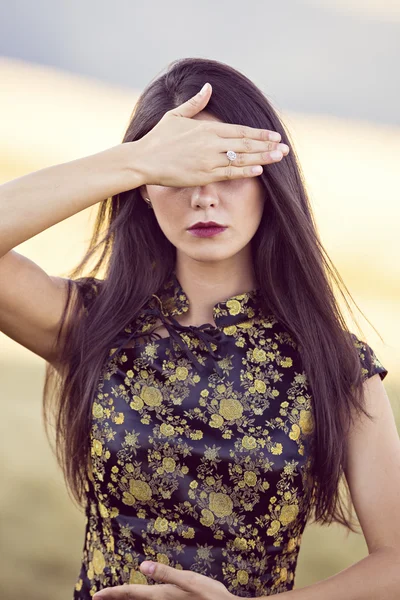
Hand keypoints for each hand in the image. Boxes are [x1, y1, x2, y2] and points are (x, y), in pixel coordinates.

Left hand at [93, 560, 236, 599]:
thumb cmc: (210, 596)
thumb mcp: (189, 580)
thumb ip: (166, 573)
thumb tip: (143, 566)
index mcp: (162, 595)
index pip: (132, 593)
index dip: (113, 593)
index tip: (96, 595)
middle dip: (116, 598)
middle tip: (99, 597)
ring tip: (117, 596)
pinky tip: (143, 597)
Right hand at [135, 82, 288, 187]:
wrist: (144, 160)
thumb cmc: (158, 138)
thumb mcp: (176, 115)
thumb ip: (195, 102)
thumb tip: (207, 86)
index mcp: (207, 128)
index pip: (240, 130)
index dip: (259, 134)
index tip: (274, 135)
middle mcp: (212, 143)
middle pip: (246, 144)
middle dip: (267, 146)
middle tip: (285, 148)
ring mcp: (209, 160)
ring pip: (242, 159)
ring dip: (262, 158)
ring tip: (279, 158)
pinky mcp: (204, 175)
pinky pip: (229, 173)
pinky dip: (245, 171)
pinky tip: (259, 170)